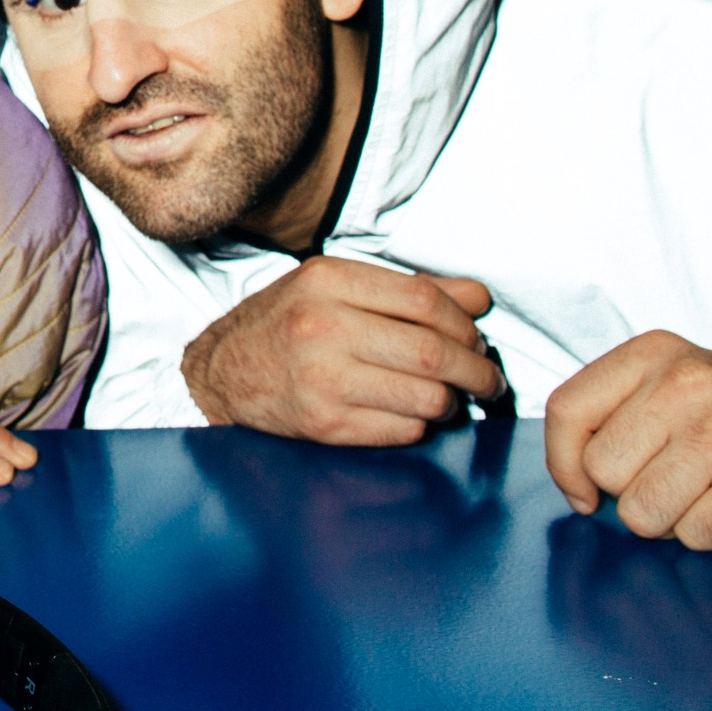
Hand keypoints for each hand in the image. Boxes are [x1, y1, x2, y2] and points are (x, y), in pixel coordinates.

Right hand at [180, 256, 503, 443]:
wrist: (223, 372)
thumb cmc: (285, 323)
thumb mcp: (335, 287)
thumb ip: (408, 290)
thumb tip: (479, 299)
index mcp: (328, 281)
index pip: (424, 299)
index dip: (465, 323)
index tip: (477, 339)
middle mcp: (323, 326)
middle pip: (431, 351)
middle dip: (476, 370)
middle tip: (488, 380)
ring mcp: (322, 379)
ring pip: (425, 396)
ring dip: (452, 402)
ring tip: (452, 398)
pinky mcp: (324, 424)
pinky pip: (402, 430)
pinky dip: (421, 425)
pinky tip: (413, 414)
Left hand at [544, 331, 711, 551]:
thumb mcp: (678, 391)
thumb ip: (615, 416)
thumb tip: (571, 479)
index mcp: (658, 354)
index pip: (566, 410)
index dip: (563, 462)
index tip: (583, 489)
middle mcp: (690, 384)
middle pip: (601, 470)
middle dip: (631, 492)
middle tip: (681, 481)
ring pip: (641, 511)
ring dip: (674, 519)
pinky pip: (695, 536)